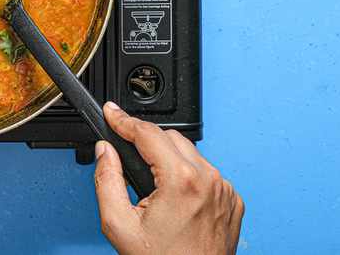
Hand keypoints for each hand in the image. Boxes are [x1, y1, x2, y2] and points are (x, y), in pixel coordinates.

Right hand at [94, 102, 243, 254]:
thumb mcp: (120, 226)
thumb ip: (107, 182)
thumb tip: (106, 151)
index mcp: (182, 181)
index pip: (149, 134)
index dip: (124, 120)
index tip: (111, 112)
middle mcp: (210, 180)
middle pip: (171, 139)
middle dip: (148, 145)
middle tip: (130, 163)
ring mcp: (225, 190)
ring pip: (192, 156)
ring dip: (171, 163)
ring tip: (155, 192)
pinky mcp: (233, 200)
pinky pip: (208, 175)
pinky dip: (191, 180)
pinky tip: (177, 202)